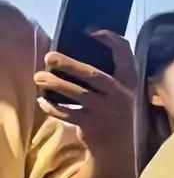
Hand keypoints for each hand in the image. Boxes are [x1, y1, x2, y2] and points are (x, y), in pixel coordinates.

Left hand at [35, 31, 137, 160]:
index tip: (91, 31)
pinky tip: (42, 101)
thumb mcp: (124, 90)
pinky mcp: (93, 126)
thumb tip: (82, 51)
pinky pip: (68, 114)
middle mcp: (120, 94)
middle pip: (94, 75)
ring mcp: (106, 111)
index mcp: (130, 80)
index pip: (124, 53)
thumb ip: (114, 73)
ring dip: (56, 84)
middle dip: (70, 64)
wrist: (119, 146)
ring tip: (39, 77)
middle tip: (49, 56)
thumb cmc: (116, 110)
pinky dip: (53, 108)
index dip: (109, 40)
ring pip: (79, 95)